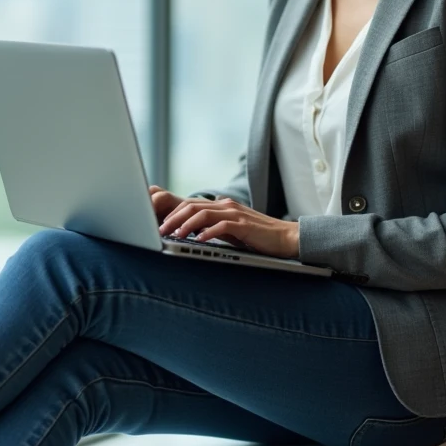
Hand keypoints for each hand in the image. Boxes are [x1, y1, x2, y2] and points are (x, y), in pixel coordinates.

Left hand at [149, 186, 299, 259]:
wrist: (286, 238)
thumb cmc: (258, 236)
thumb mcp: (232, 228)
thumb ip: (215, 224)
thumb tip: (194, 228)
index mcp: (221, 205)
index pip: (191, 204)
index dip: (173, 213)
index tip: (160, 224)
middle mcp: (226, 206)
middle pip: (193, 206)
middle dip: (173, 218)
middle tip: (159, 230)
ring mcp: (236, 214)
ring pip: (204, 213)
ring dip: (186, 224)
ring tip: (175, 235)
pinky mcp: (244, 225)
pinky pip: (222, 226)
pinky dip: (208, 232)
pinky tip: (198, 240)